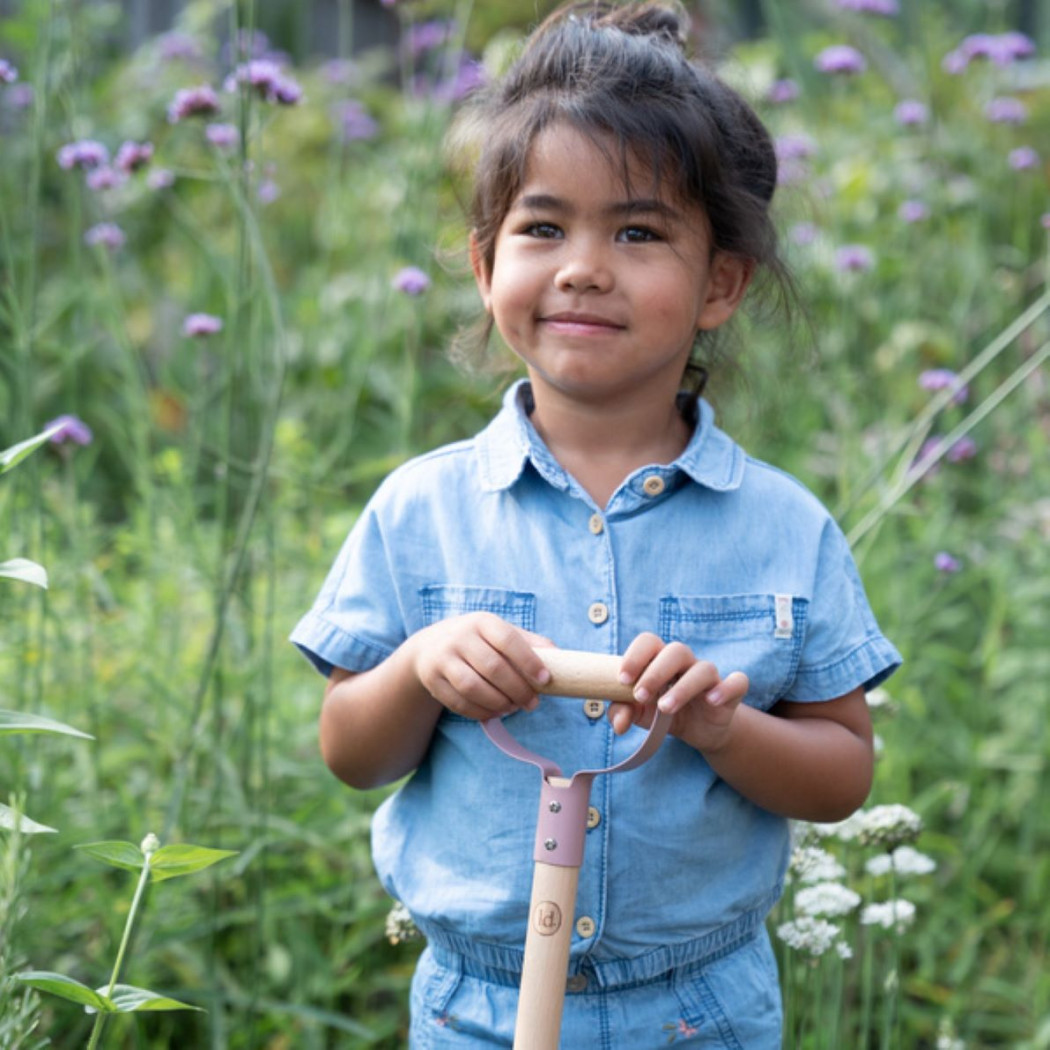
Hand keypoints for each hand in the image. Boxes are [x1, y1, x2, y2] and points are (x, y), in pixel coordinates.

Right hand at [408, 612, 552, 720]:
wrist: (430, 646)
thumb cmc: (477, 640)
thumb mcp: (499, 632)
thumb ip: (528, 643)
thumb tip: (560, 657)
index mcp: (482, 622)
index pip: (508, 640)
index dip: (529, 661)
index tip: (545, 679)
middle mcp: (459, 637)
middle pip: (492, 668)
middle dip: (517, 690)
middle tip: (533, 703)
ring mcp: (443, 658)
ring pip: (473, 687)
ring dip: (498, 703)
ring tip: (513, 708)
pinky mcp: (432, 680)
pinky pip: (458, 702)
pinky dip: (480, 711)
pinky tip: (494, 712)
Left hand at [609, 633, 748, 753]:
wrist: (698, 732)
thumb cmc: (663, 713)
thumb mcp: (640, 714)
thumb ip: (623, 712)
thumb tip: (618, 723)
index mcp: (660, 659)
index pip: (649, 642)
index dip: (635, 656)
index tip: (622, 679)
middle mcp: (685, 663)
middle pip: (675, 651)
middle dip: (655, 672)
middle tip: (640, 696)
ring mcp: (709, 677)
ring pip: (703, 668)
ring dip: (683, 687)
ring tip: (665, 708)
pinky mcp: (730, 693)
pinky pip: (737, 682)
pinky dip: (726, 688)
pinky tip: (712, 700)